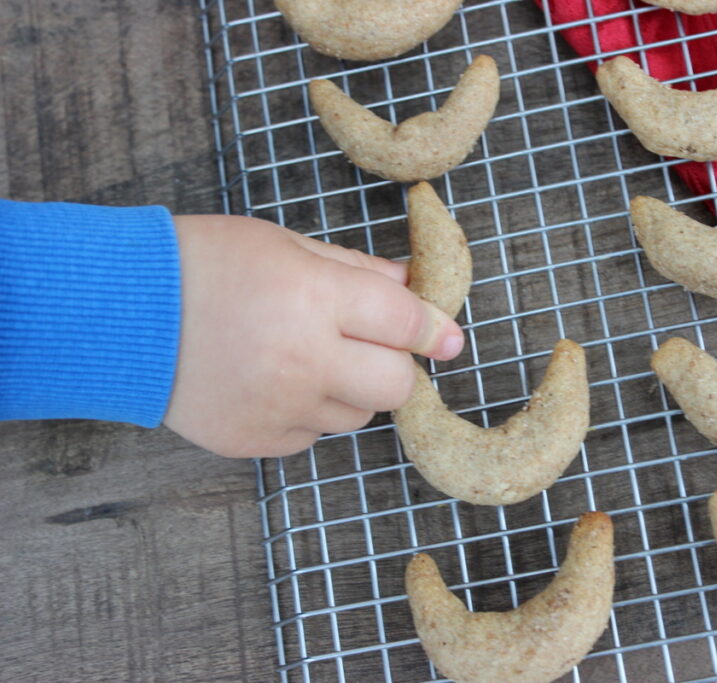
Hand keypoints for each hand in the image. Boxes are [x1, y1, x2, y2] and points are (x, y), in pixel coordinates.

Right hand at [163, 214, 462, 458]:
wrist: (117, 312)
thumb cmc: (201, 263)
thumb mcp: (282, 245)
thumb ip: (354, 270)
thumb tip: (412, 286)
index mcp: (313, 297)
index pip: (404, 323)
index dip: (433, 329)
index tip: (447, 337)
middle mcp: (304, 359)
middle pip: (396, 384)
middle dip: (394, 364)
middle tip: (366, 344)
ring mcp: (279, 407)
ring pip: (358, 416)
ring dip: (350, 389)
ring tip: (305, 357)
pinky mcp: (255, 441)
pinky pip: (312, 435)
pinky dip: (308, 412)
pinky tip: (272, 381)